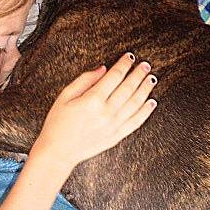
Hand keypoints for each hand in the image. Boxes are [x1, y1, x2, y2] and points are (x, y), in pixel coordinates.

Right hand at [33, 53, 156, 168]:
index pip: (114, 76)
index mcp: (92, 100)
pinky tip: (151, 102)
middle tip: (146, 65)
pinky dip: (146, 111)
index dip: (124, 64)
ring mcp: (113, 125)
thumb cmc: (57, 123)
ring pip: (136, 103)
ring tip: (151, 79)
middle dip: (139, 74)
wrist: (58, 151)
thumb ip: (85, 80)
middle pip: (129, 87)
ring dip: (145, 89)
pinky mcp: (117, 136)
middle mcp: (106, 112)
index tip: (130, 57)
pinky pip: (136, 121)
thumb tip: (103, 69)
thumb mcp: (65, 96)